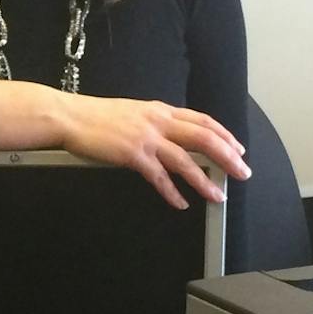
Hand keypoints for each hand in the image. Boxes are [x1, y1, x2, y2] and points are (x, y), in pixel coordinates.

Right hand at [58, 96, 248, 208]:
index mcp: (159, 110)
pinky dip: (172, 192)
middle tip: (242, 172)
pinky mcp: (132, 155)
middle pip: (203, 138)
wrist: (70, 116)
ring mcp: (146, 138)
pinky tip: (181, 203)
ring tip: (218, 195)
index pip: (202, 120)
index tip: (238, 148)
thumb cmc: (96, 117)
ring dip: (205, 180)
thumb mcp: (132, 112)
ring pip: (186, 160)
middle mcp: (157, 122)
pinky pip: (159, 177)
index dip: (224, 135)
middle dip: (227, 156)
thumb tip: (170, 136)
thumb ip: (153, 122)